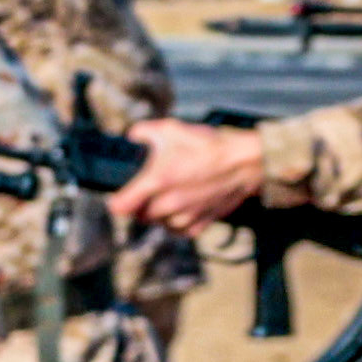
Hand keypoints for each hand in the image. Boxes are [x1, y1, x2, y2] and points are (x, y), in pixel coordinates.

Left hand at [109, 115, 266, 232]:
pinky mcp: (203, 221)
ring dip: (158, 216)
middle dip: (139, 206)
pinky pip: (182, 231)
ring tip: (164, 200)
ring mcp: (187, 214)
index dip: (116, 202)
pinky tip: (179, 211)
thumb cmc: (209, 145)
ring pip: (161, 225)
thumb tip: (132, 135)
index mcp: (157, 181)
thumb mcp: (172, 129)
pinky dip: (177, 224)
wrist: (245, 161)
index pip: (121, 206)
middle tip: (145, 194)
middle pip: (140, 216)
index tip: (117, 197)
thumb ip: (145, 132)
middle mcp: (169, 203)